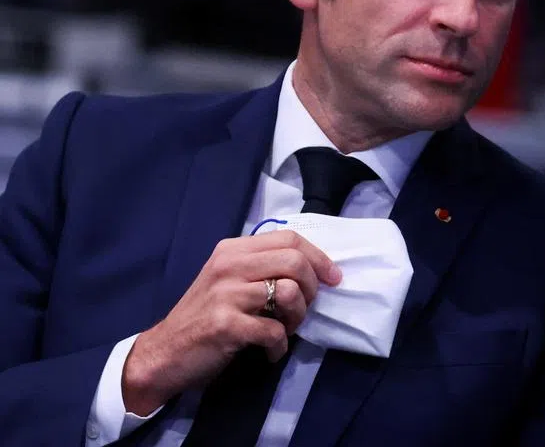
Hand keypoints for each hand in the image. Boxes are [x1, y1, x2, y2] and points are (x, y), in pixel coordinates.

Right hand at [121, 230, 340, 414]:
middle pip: (295, 261)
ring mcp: (226, 294)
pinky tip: (270, 352)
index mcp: (232, 250)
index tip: (333, 277)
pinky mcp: (225, 325)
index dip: (319, 258)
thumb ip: (262, 267)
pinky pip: (274, 331)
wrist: (162, 354)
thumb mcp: (228, 280)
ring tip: (284, 331)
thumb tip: (314, 269)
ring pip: (290, 293)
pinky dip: (279, 347)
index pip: (289, 239)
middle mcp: (228, 266)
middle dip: (312, 288)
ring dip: (297, 318)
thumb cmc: (203, 317)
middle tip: (303, 310)